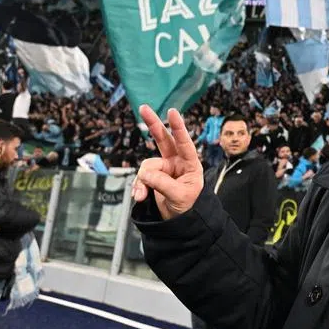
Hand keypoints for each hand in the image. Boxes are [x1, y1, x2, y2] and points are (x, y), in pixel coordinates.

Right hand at [131, 105, 204, 219]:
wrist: (180, 220)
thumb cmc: (189, 206)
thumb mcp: (179, 196)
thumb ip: (163, 184)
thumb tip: (145, 174)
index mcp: (190, 164)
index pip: (185, 144)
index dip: (179, 128)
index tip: (172, 112)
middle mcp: (176, 162)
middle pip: (163, 139)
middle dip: (153, 124)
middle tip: (144, 108)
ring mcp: (163, 168)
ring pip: (147, 166)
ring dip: (142, 181)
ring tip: (141, 196)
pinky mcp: (153, 177)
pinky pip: (141, 177)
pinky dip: (138, 187)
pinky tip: (139, 197)